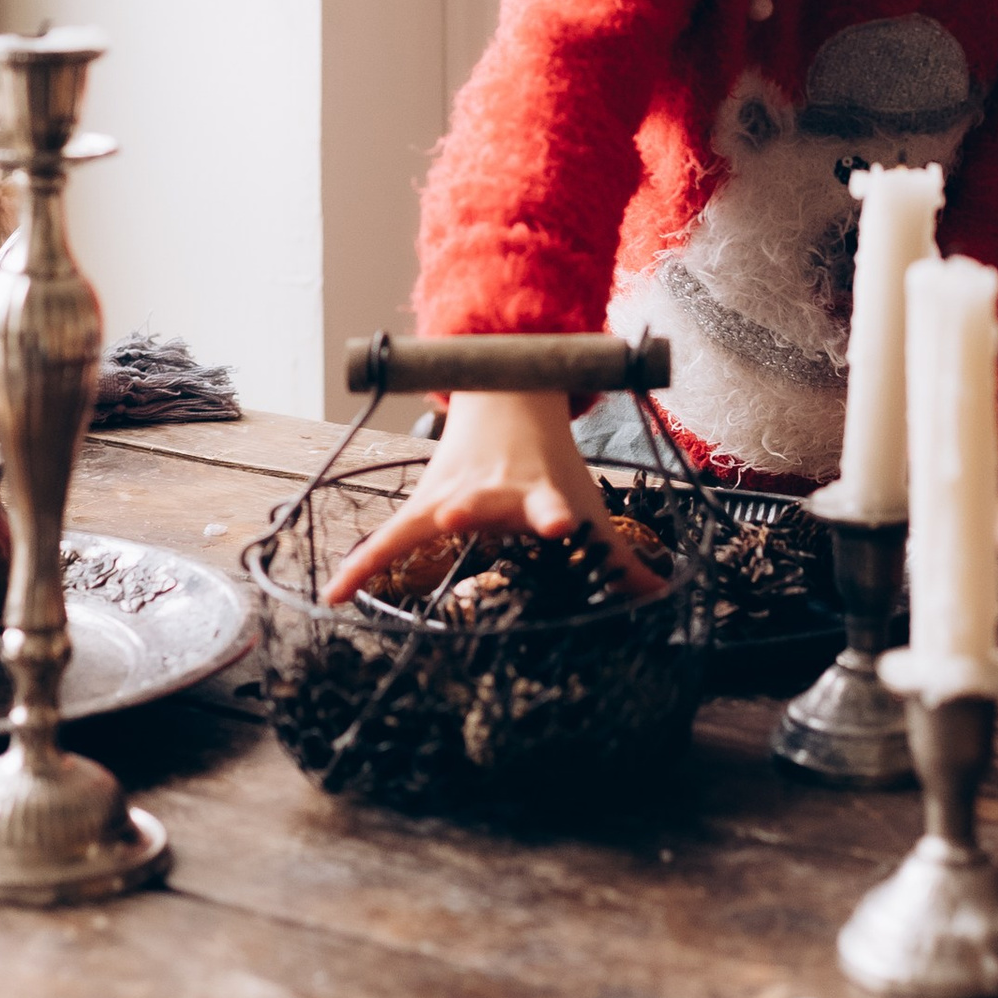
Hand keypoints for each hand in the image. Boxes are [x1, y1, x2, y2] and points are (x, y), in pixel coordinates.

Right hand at [326, 387, 658, 603]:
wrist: (507, 400)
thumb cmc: (550, 464)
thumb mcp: (585, 503)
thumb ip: (620, 558)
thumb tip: (664, 596)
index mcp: (536, 491)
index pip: (547, 502)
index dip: (554, 512)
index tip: (561, 523)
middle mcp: (490, 490)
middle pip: (477, 500)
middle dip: (468, 508)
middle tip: (456, 518)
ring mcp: (451, 495)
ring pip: (422, 515)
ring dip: (397, 540)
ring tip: (362, 568)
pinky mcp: (423, 504)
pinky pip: (386, 540)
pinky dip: (361, 567)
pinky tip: (332, 596)